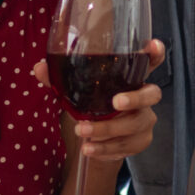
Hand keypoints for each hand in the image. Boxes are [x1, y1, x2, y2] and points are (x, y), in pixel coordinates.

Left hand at [37, 40, 167, 163]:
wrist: (96, 141)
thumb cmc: (91, 107)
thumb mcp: (77, 93)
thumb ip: (60, 80)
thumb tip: (40, 68)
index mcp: (130, 78)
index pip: (149, 62)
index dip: (154, 54)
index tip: (153, 46)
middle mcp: (143, 97)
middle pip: (152, 94)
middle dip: (135, 99)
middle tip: (115, 103)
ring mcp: (145, 120)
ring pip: (135, 125)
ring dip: (108, 130)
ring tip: (82, 133)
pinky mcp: (141, 141)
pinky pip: (127, 146)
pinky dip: (106, 148)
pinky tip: (90, 149)